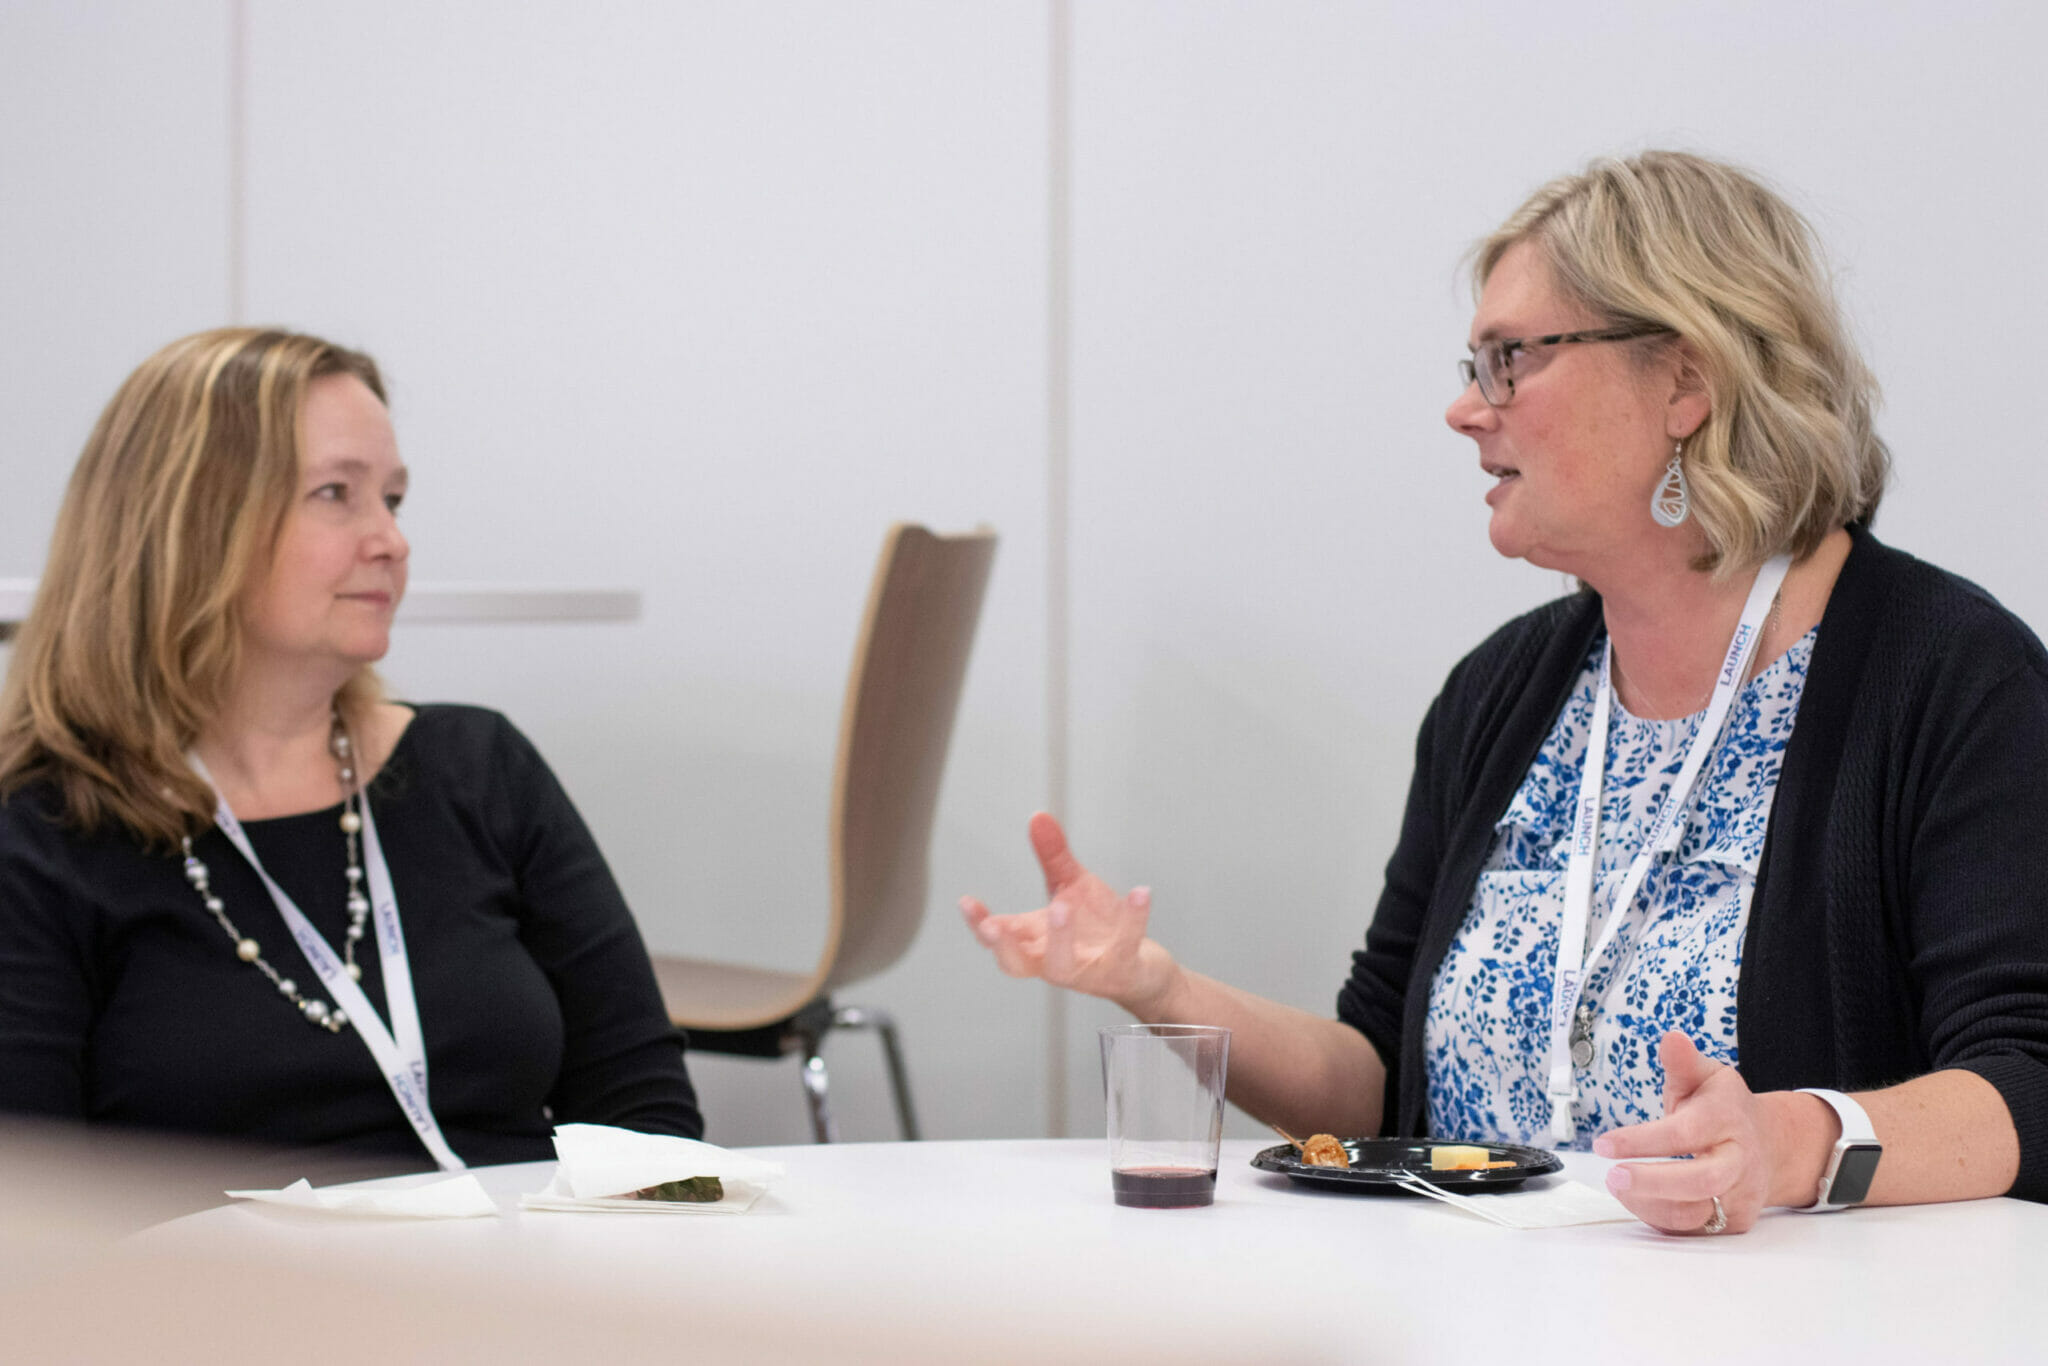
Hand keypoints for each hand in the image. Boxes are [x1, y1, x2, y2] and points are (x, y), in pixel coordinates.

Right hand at [957, 813, 1171, 1011]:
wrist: (1143, 970)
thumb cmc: (1098, 930)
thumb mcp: (1072, 887)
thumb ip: (1052, 856)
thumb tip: (1038, 816)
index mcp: (1036, 941)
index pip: (999, 937)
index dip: (979, 924)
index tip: (967, 902)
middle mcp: (1055, 960)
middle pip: (1016, 965)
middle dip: (1003, 946)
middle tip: (993, 927)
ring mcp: (1088, 969)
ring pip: (1063, 967)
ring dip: (1059, 938)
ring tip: (1062, 906)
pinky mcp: (1123, 969)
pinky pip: (1126, 946)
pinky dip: (1133, 919)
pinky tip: (1141, 891)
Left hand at [1593, 1030, 1771, 1235]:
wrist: (1770, 1145)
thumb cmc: (1721, 1107)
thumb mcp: (1705, 1077)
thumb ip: (1683, 1062)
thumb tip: (1671, 1037)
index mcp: (1727, 1119)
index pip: (1685, 1134)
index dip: (1642, 1141)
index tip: (1602, 1144)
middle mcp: (1739, 1161)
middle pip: (1700, 1181)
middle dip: (1651, 1182)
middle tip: (1612, 1175)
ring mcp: (1740, 1196)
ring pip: (1695, 1215)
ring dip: (1649, 1204)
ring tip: (1617, 1185)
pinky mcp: (1734, 1222)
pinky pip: (1692, 1231)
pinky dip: (1659, 1218)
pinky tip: (1636, 1199)